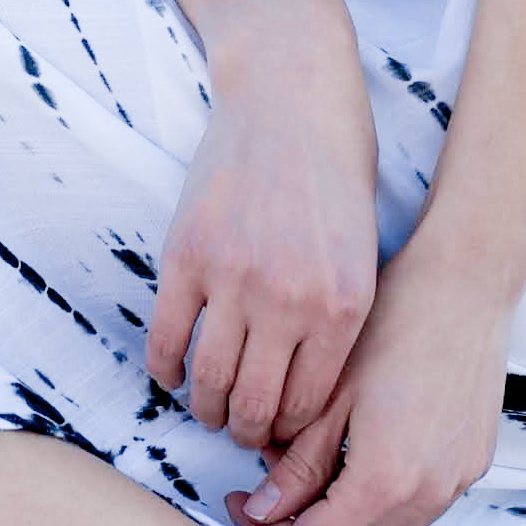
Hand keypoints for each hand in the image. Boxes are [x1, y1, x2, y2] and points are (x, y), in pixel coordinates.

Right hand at [145, 19, 378, 451]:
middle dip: (245, 430)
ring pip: (208, 382)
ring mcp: (233, 277)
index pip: (308, 405)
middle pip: (256, 405)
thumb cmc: (335, 170)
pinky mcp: (185, 254)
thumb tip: (305, 392)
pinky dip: (163, 368)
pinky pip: (166, 337)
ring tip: (208, 409)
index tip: (278, 433)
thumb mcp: (362, 252)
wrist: (290, 92)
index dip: (288, 431)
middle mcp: (289, 300)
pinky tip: (170, 374)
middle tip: (239, 430)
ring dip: (204, 408)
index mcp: (343, 305)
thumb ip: (337, 319)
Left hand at [230, 232, 516, 525]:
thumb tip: (263, 508)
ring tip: (313, 461)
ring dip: (345, 513)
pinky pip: (419, 506)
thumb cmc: (396, 323)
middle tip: (267, 482)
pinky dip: (384, 498)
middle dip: (303, 521)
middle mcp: (428, 494)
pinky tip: (359, 454)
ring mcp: (457, 482)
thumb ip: (297, 463)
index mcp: (385, 480)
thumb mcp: (330, 396)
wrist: (465, 285)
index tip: (241, 500)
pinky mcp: (473, 463)